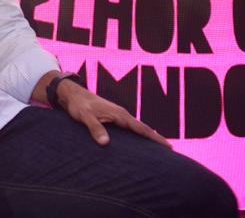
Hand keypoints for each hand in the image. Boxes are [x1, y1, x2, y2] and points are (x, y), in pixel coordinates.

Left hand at [56, 81, 171, 148]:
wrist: (73, 94)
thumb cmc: (79, 106)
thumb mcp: (85, 117)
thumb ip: (95, 128)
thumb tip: (105, 143)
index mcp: (119, 114)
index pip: (141, 129)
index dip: (154, 138)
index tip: (168, 146)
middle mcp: (122, 114)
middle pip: (143, 128)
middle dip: (156, 138)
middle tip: (171, 149)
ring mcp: (118, 115)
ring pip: (137, 128)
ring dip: (148, 136)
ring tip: (160, 146)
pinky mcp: (113, 117)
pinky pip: (130, 127)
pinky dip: (139, 133)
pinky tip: (139, 139)